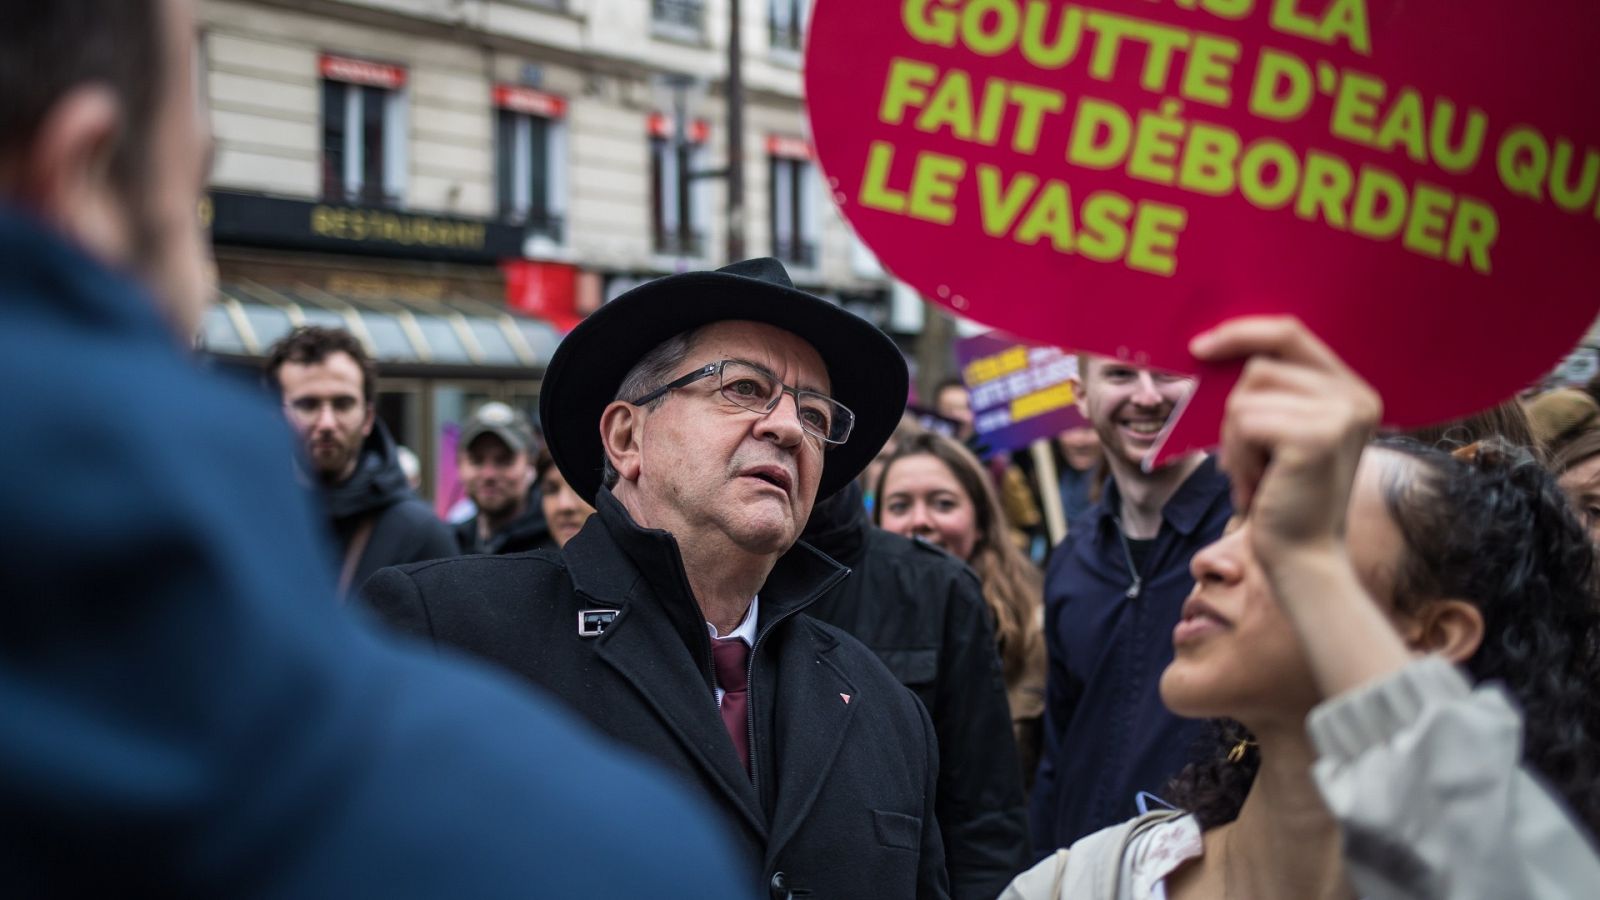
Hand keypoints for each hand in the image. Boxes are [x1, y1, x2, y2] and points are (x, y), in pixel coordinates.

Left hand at [1189, 316, 1381, 568]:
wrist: (1301, 559)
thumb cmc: (1281, 498)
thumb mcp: (1280, 434)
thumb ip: (1270, 391)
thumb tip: (1211, 344)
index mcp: (1352, 391)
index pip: (1289, 333)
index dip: (1241, 332)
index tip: (1200, 347)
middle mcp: (1356, 397)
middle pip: (1260, 365)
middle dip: (1235, 412)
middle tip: (1244, 459)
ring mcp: (1340, 414)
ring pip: (1246, 396)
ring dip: (1234, 439)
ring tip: (1256, 475)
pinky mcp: (1316, 435)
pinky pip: (1244, 421)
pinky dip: (1236, 456)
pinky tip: (1255, 485)